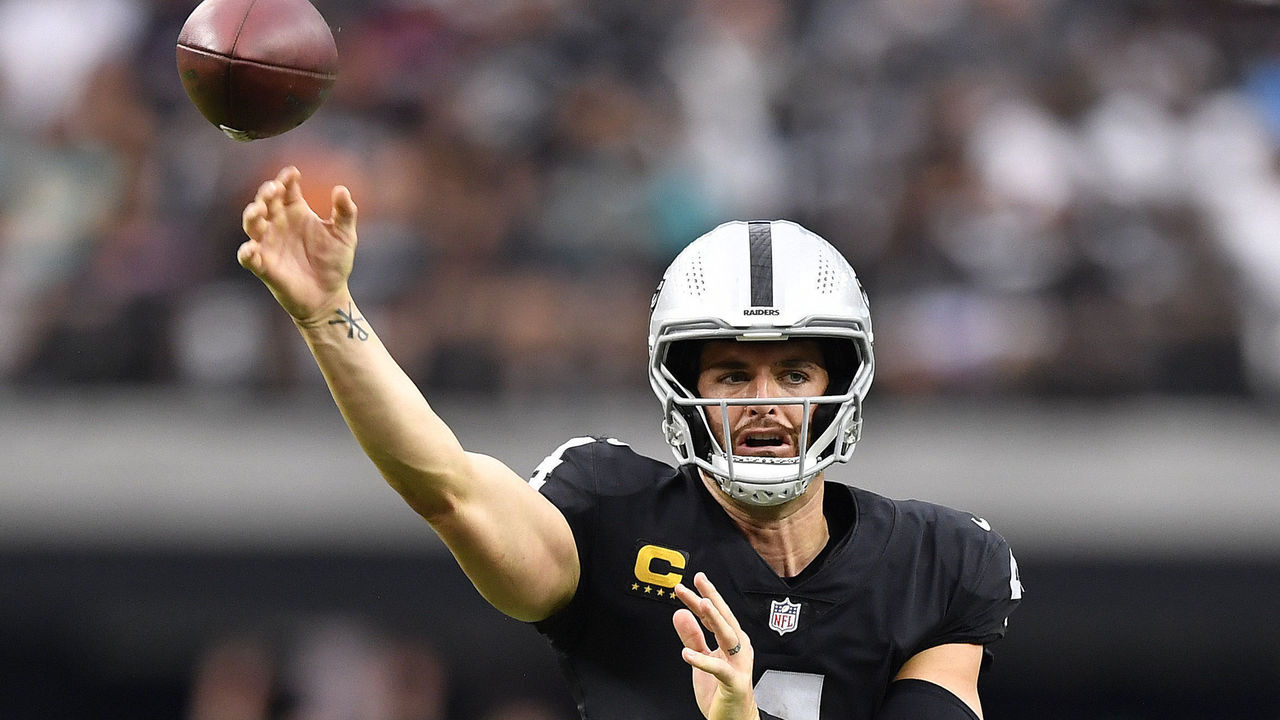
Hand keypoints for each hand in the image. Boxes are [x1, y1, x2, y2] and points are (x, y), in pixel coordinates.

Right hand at [239, 166, 357, 324]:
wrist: (329, 295)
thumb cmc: (334, 262)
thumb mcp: (344, 235)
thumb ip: (345, 213)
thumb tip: (341, 189)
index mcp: (296, 212)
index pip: (287, 189)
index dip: (286, 179)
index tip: (293, 173)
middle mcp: (278, 224)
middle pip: (265, 202)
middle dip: (266, 193)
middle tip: (274, 189)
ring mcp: (269, 244)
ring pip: (252, 224)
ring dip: (252, 215)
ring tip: (258, 210)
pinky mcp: (264, 266)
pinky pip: (249, 258)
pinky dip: (247, 253)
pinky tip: (251, 249)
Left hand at [673, 572, 758, 719]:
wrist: (734, 719)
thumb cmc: (721, 690)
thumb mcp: (702, 659)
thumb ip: (692, 637)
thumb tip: (680, 613)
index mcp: (732, 642)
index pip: (714, 616)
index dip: (702, 598)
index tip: (690, 583)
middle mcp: (739, 649)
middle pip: (724, 618)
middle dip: (711, 597)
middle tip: (699, 581)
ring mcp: (739, 665)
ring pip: (728, 637)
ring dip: (715, 619)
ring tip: (701, 604)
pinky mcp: (734, 683)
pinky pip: (719, 669)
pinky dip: (703, 661)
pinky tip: (687, 654)